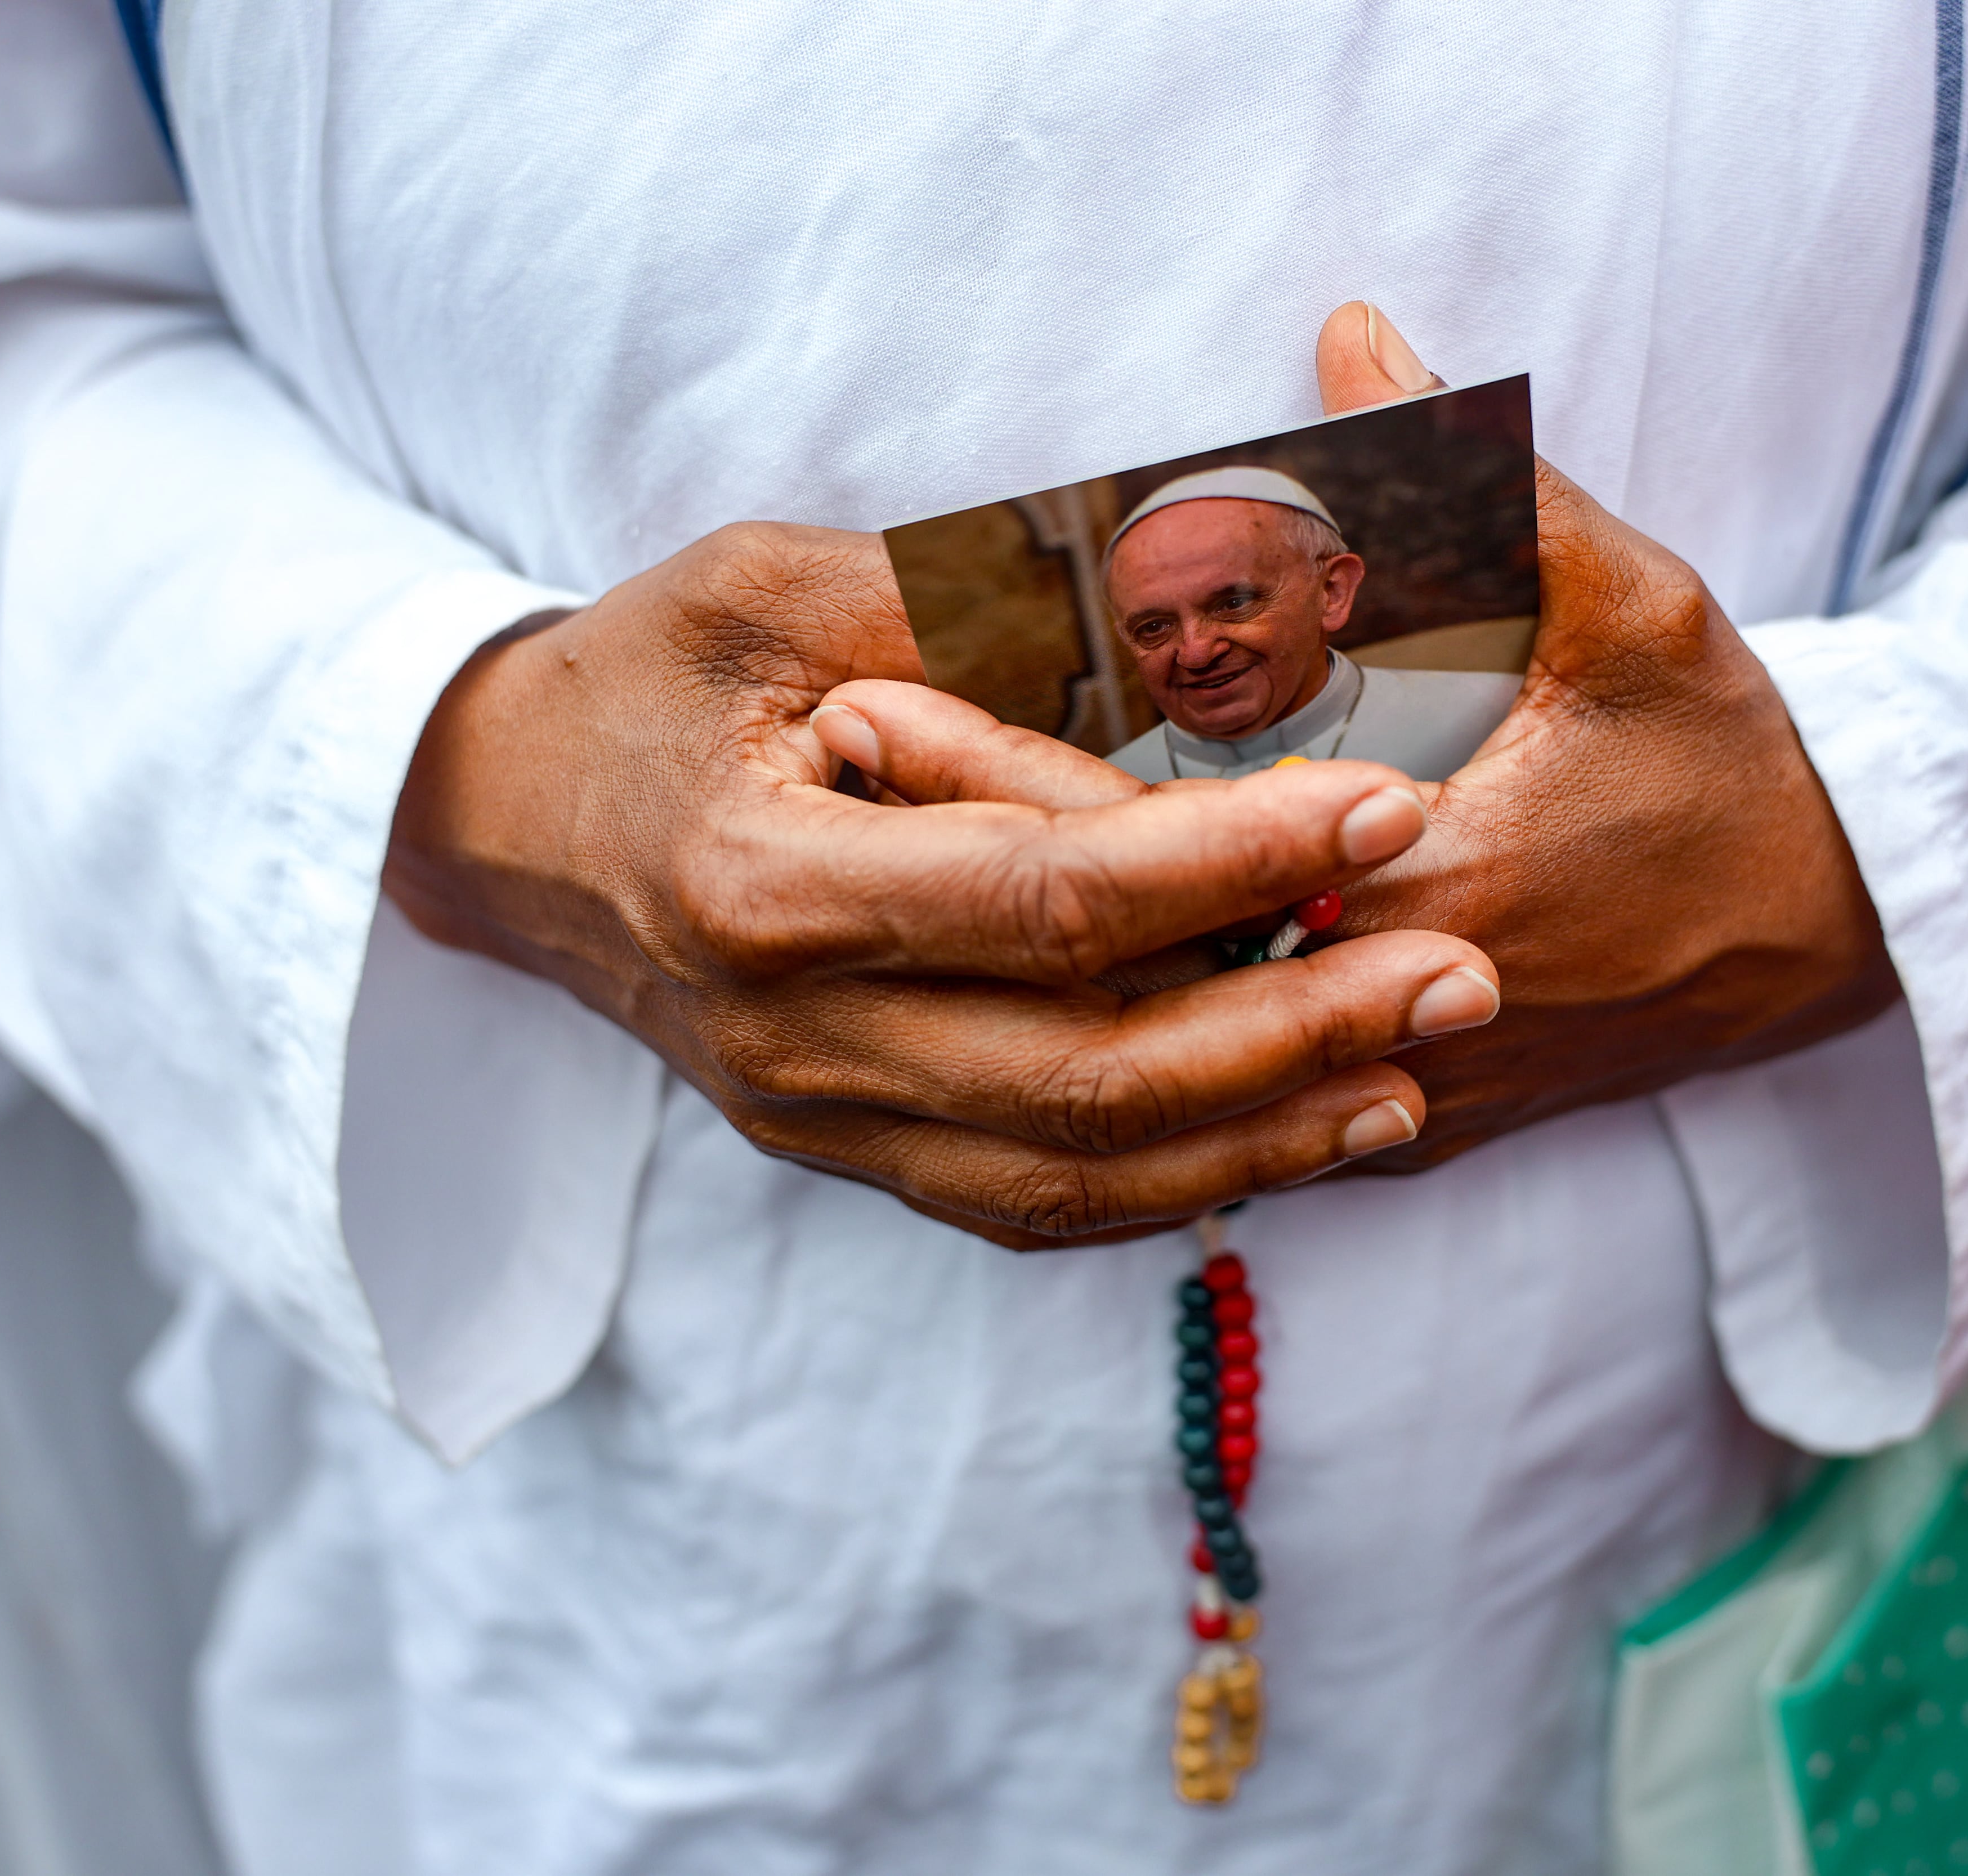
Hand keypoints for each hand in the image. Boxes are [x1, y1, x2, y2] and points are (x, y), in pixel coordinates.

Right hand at [384, 521, 1501, 1244]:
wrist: (504, 825)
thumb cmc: (646, 679)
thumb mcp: (772, 587)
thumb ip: (961, 601)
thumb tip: (1182, 602)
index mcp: (766, 888)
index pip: (1048, 899)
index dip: (1233, 861)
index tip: (1386, 806)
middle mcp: (796, 1039)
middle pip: (1088, 1074)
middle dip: (1295, 1027)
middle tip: (1463, 973)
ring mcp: (820, 1118)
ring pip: (1077, 1173)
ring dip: (1264, 1131)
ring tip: (1416, 1072)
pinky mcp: (850, 1149)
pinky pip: (1033, 1204)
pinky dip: (1176, 1181)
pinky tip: (1295, 1133)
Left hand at [823, 303, 1896, 1174]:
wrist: (1826, 938)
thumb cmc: (1727, 762)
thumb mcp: (1631, 605)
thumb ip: (1483, 485)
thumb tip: (1350, 337)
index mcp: (1429, 883)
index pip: (1169, 845)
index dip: (1010, 777)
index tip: (877, 706)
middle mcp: (1385, 1017)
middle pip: (1126, 960)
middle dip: (967, 865)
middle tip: (825, 771)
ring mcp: (1385, 1094)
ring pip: (1158, 1055)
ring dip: (1014, 965)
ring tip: (870, 866)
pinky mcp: (1393, 1126)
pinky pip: (1219, 1107)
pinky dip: (1110, 1041)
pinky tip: (1001, 985)